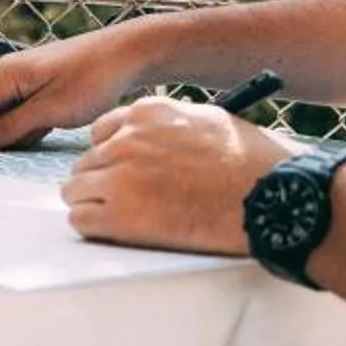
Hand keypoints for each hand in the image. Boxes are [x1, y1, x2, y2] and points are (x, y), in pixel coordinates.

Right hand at [0, 27, 144, 154]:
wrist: (128, 54)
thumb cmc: (92, 79)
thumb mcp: (52, 110)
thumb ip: (14, 127)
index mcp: (6, 77)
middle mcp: (10, 78)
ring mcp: (26, 85)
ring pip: (4, 121)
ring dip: (7, 138)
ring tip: (29, 139)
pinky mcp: (42, 92)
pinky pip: (22, 118)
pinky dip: (24, 132)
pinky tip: (41, 135)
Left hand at [59, 97, 291, 252]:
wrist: (270, 198)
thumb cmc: (252, 164)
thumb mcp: (207, 122)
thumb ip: (169, 127)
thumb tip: (152, 141)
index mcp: (146, 113)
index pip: (101, 132)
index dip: (111, 156)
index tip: (123, 172)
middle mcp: (126, 140)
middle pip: (86, 163)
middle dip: (101, 182)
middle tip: (126, 202)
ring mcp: (120, 177)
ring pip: (75, 191)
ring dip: (94, 204)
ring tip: (123, 220)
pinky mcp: (120, 216)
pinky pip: (81, 220)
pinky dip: (94, 228)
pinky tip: (117, 232)